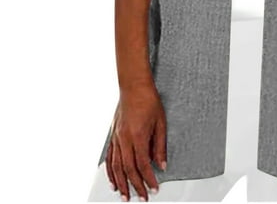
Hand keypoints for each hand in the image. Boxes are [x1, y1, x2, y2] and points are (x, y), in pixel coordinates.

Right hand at [106, 85, 166, 201]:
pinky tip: (114, 181)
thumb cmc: (149, 100)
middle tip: (142, 197)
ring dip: (121, 183)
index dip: (149, 179)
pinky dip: (110, 172)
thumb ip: (160, 146)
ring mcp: (116, 138)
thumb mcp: (161, 123)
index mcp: (138, 136)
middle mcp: (124, 139)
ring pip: (116, 167)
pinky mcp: (113, 136)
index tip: (154, 188)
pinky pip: (110, 158)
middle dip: (135, 186)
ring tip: (126, 196)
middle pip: (128, 169)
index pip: (143, 165)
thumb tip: (162, 164)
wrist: (134, 87)